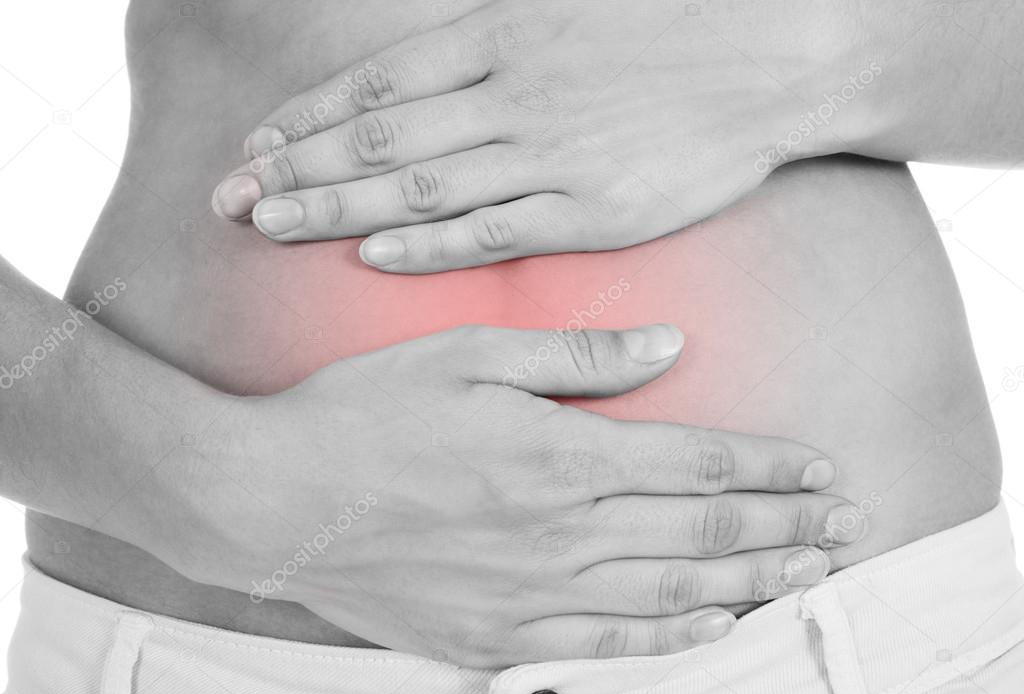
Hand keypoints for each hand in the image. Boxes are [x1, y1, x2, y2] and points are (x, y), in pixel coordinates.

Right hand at [190, 324, 861, 666]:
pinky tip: (715, 628)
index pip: (693, 464)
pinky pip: (604, 648)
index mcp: (556, 454)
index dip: (766, 466)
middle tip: (846, 523)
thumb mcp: (465, 354)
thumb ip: (576, 356)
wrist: (271, 499)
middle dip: (783, 525)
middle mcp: (557, 532)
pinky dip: (669, 640)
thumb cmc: (363, 413)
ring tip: (809, 573)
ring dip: (749, 582)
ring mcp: (528, 594)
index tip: (820, 466)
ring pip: (669, 594)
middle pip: (700, 534)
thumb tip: (669, 346)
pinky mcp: (491, 636)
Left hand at [211, 0, 850, 271]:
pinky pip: (491, 230)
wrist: (776, 55)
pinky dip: (429, 244)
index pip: (376, 82)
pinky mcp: (589, 207)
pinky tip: (374, 256)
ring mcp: (546, 152)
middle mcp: (508, 93)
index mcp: (500, 37)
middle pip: (377, 135)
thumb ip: (494, 32)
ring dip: (337, 208)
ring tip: (272, 226)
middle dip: (295, 167)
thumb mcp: (569, 3)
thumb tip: (438, 58)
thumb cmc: (674, 28)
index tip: (254, 145)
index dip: (307, 116)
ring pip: (417, 185)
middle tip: (228, 200)